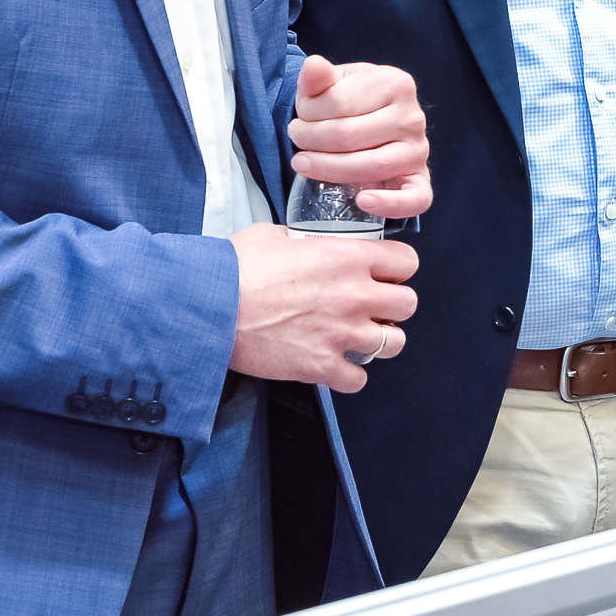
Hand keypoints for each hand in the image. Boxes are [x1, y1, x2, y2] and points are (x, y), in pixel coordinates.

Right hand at [229, 223, 419, 391]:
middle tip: (372, 307)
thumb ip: (305, 239)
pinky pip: (358, 379)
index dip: (397, 269)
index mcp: (349, 257)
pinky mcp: (321, 366)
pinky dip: (349, 375)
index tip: (384, 275)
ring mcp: (341, 333)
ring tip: (357, 337)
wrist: (206, 308)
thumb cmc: (235, 268)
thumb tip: (307, 243)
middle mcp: (354, 295)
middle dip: (393, 306)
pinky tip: (334, 364)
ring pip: (394, 343)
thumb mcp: (275, 235)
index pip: (407, 262)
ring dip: (378, 341)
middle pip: (408, 305)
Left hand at [292, 55, 431, 219]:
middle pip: (349, 135)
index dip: (307, 113)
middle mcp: (413, 116)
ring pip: (371, 166)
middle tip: (298, 140)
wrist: (372, 123)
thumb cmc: (350, 103)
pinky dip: (388, 204)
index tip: (299, 117)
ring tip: (304, 163)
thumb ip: (318, 77)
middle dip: (310, 140)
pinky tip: (362, 199)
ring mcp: (419, 150)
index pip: (338, 102)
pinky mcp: (421, 180)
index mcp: (396, 83)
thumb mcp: (333, 84)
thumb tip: (313, 65)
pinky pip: (415, 199)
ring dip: (327, 169)